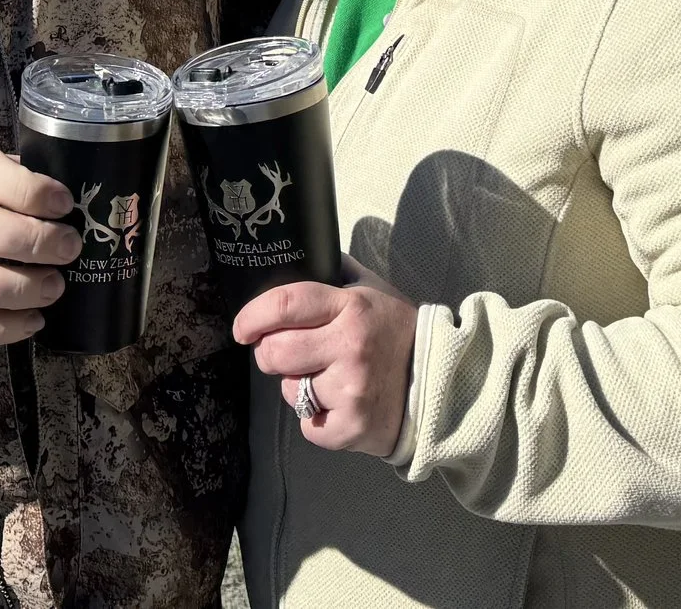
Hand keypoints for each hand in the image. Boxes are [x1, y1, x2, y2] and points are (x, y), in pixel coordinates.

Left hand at [233, 263, 418, 457]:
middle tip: (285, 354)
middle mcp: (351, 347)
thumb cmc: (396, 330)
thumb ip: (335, 272)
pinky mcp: (352, 427)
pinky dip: (316, 419)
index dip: (252, 316)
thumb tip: (295, 254)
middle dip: (270, 354)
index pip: (285, 305)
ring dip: (299, 386)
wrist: (438, 382)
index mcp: (352, 308)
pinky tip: (339, 405)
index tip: (242, 327)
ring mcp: (352, 390)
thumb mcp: (372, 288)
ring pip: (289, 391)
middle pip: (276, 352)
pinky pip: (307, 425)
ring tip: (328, 379)